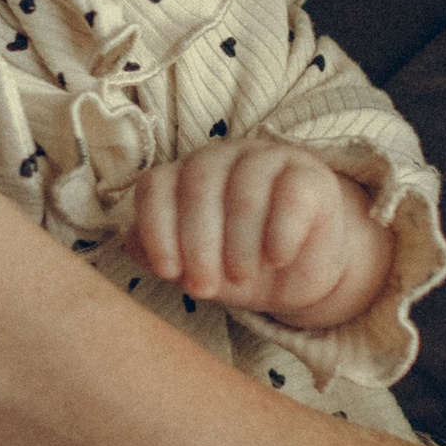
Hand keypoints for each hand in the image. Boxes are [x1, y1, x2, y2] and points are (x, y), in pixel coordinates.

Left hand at [129, 143, 392, 330]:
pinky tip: (276, 259)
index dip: (156, 229)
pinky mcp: (310, 176)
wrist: (300, 271)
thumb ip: (159, 254)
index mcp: (182, 176)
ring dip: (238, 243)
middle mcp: (220, 159)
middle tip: (204, 286)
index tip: (167, 272)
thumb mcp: (193, 267)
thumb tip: (136, 247)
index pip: (156, 186)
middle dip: (197, 244)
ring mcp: (266, 161)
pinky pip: (291, 195)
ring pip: (244, 190)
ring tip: (241, 278)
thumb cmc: (236, 263)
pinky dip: (280, 233)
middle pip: (198, 186)